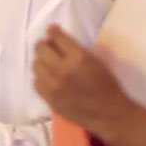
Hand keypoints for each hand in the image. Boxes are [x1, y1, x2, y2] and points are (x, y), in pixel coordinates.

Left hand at [33, 24, 135, 142]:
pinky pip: (36, 83)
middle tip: (48, 47)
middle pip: (41, 49)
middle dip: (44, 45)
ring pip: (35, 65)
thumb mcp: (95, 60)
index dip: (53, 31)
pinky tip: (48, 78)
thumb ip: (75, 49)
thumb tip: (56, 38)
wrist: (110, 114)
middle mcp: (63, 70)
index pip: (57, 37)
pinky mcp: (50, 99)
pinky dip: (40, 78)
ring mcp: (54, 86)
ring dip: (41, 61)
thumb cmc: (107, 85)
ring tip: (48, 64)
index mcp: (79, 58)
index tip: (51, 30)